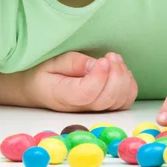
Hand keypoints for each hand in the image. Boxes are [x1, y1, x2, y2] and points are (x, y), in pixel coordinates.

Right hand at [22, 51, 137, 112]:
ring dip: (123, 78)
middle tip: (110, 56)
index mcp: (62, 95)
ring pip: (119, 102)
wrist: (38, 88)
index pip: (86, 94)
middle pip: (106, 99)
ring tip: (114, 58)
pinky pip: (124, 102)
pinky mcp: (103, 107)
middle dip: (115, 75)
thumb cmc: (44, 72)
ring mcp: (93, 110)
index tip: (102, 59)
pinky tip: (120, 70)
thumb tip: (95, 65)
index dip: (99, 77)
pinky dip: (128, 86)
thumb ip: (73, 63)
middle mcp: (80, 108)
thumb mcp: (52, 61)